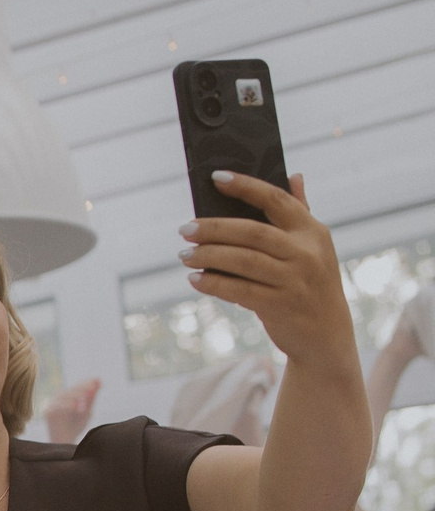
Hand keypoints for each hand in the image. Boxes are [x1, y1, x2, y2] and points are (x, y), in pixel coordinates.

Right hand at [40, 377, 98, 443]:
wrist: (64, 443)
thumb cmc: (75, 428)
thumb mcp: (86, 411)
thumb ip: (91, 398)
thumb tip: (98, 380)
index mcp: (63, 398)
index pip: (75, 388)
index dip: (86, 384)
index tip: (98, 381)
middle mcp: (55, 400)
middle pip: (69, 390)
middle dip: (82, 388)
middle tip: (93, 388)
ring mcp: (50, 406)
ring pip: (63, 396)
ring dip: (76, 394)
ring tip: (88, 395)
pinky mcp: (47, 413)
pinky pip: (57, 406)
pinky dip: (67, 405)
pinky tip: (77, 405)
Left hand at [182, 172, 357, 366]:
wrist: (326, 334)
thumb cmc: (310, 282)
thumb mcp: (314, 246)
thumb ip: (300, 212)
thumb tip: (293, 176)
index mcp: (312, 231)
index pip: (276, 200)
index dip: (246, 186)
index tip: (216, 177)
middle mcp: (306, 253)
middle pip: (252, 232)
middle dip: (214, 228)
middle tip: (185, 228)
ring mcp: (294, 280)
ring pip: (243, 261)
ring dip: (208, 256)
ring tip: (184, 253)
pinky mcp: (280, 305)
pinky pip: (239, 290)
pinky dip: (214, 283)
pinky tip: (195, 278)